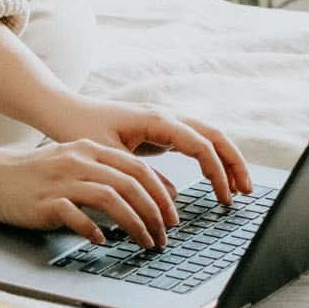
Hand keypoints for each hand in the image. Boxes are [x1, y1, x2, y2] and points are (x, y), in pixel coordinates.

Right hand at [0, 136, 185, 249]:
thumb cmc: (32, 174)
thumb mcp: (70, 162)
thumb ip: (101, 173)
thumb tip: (141, 197)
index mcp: (88, 149)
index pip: (138, 169)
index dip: (162, 195)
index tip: (172, 217)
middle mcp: (78, 161)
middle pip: (131, 184)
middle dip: (155, 214)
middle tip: (164, 237)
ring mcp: (61, 181)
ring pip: (112, 199)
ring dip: (136, 225)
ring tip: (145, 244)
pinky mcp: (45, 202)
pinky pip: (78, 216)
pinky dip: (95, 231)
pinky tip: (103, 242)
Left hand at [38, 95, 253, 206]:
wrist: (61, 110)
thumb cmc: (79, 128)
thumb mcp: (107, 155)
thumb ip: (138, 175)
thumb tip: (172, 196)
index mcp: (155, 119)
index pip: (199, 143)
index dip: (217, 171)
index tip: (225, 196)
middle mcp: (165, 117)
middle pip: (213, 135)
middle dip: (234, 162)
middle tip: (247, 193)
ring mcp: (164, 122)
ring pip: (207, 137)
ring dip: (226, 160)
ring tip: (238, 190)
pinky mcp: (159, 132)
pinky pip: (194, 143)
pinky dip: (210, 160)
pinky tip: (215, 180)